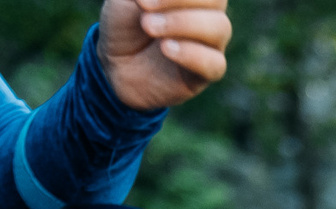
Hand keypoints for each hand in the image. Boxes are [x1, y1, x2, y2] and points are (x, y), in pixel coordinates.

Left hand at [98, 0, 231, 108]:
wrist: (115, 66)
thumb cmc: (125, 25)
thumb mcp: (126, 0)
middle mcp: (207, 15)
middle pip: (216, 0)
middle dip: (180, 0)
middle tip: (145, 7)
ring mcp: (210, 45)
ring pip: (220, 28)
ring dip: (183, 24)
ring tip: (149, 27)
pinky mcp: (206, 73)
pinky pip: (215, 64)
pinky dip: (192, 54)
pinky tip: (166, 49)